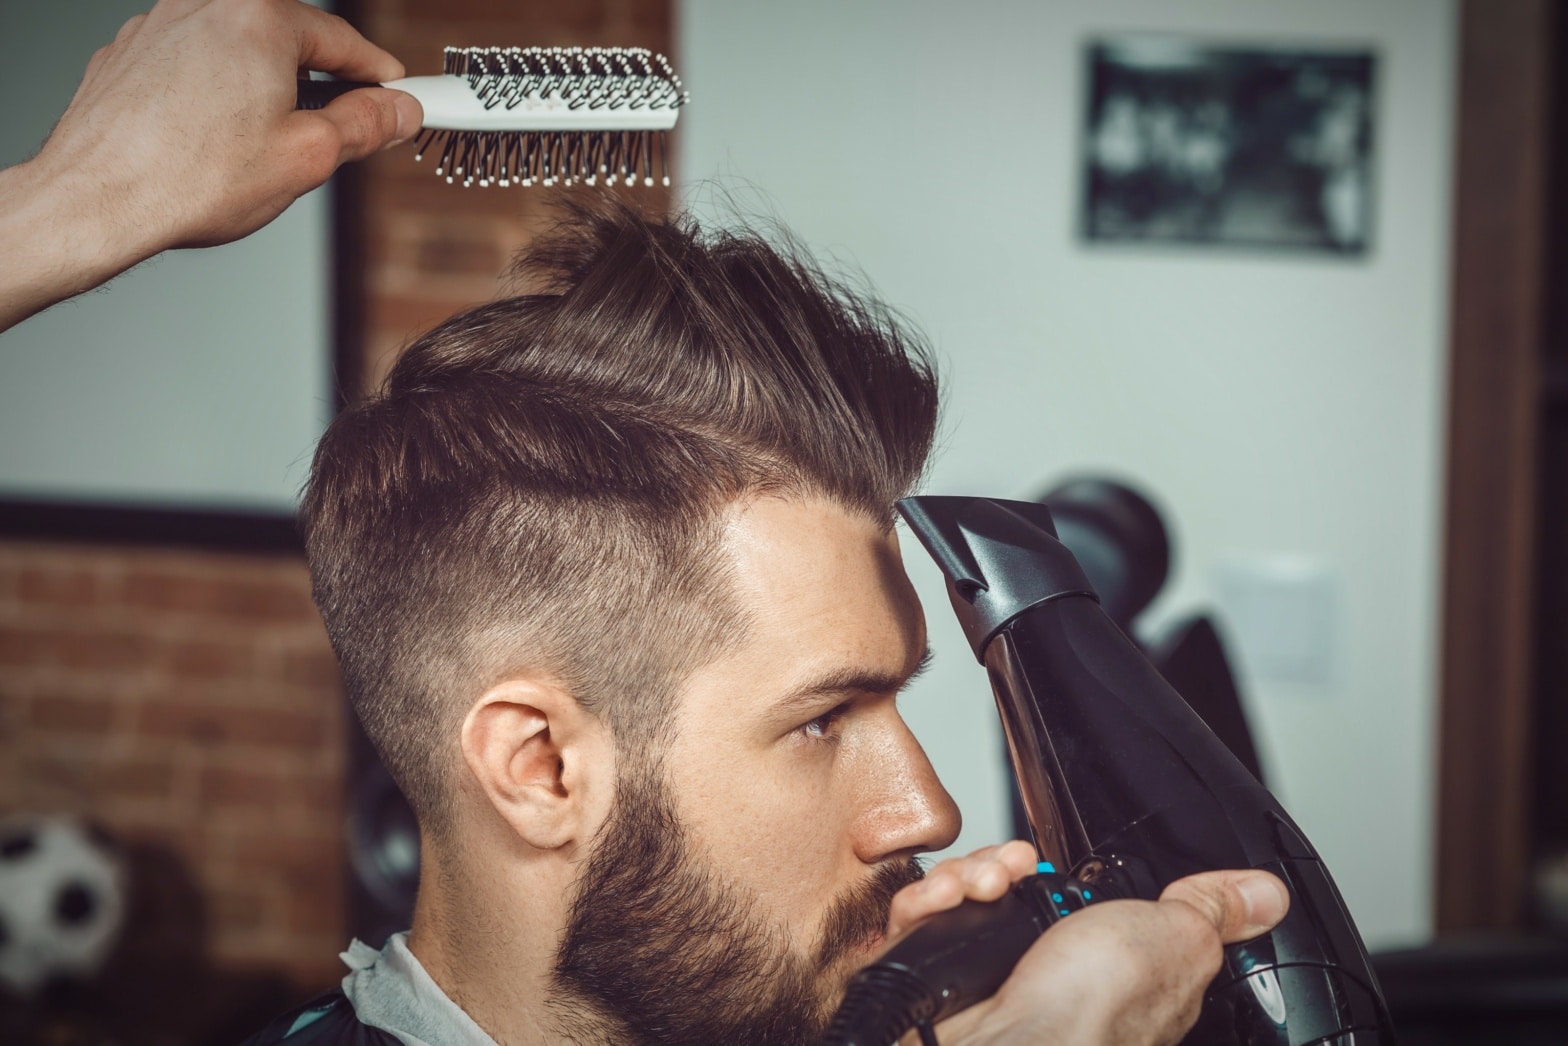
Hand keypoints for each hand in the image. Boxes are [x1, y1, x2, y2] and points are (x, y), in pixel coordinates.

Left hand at [0, 0, 421, 330]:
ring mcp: (159, 26)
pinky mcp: (128, 55)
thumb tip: (398, 110)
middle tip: (343, 130)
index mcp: (257, 18)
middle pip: (287, 41)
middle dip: (320, 84)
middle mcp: (205, 6)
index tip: (400, 93)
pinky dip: (218, 95)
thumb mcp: (309, 157)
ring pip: (238, 53)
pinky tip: (220, 142)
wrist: (96, 201)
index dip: (380, 73)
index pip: (342, 39)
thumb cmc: (191, 179)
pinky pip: (194, 66)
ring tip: (271, 147)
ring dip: (266, 91)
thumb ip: (364, 124)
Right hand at [882, 844, 1289, 1045]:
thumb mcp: (1176, 942)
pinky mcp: (933, 981)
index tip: (1049, 860)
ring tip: (985, 887)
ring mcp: (983, 979)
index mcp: (1102, 972)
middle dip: (1002, 864)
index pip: (1070, 901)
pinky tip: (950, 904)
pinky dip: (928, 901)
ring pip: (961, 896)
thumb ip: (1211, 910)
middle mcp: (1039, 976)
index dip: (1055, 869)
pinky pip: (916, 920)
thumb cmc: (1090, 1020)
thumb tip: (1264, 896)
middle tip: (1014, 870)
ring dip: (969, 875)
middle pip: (1007, 889)